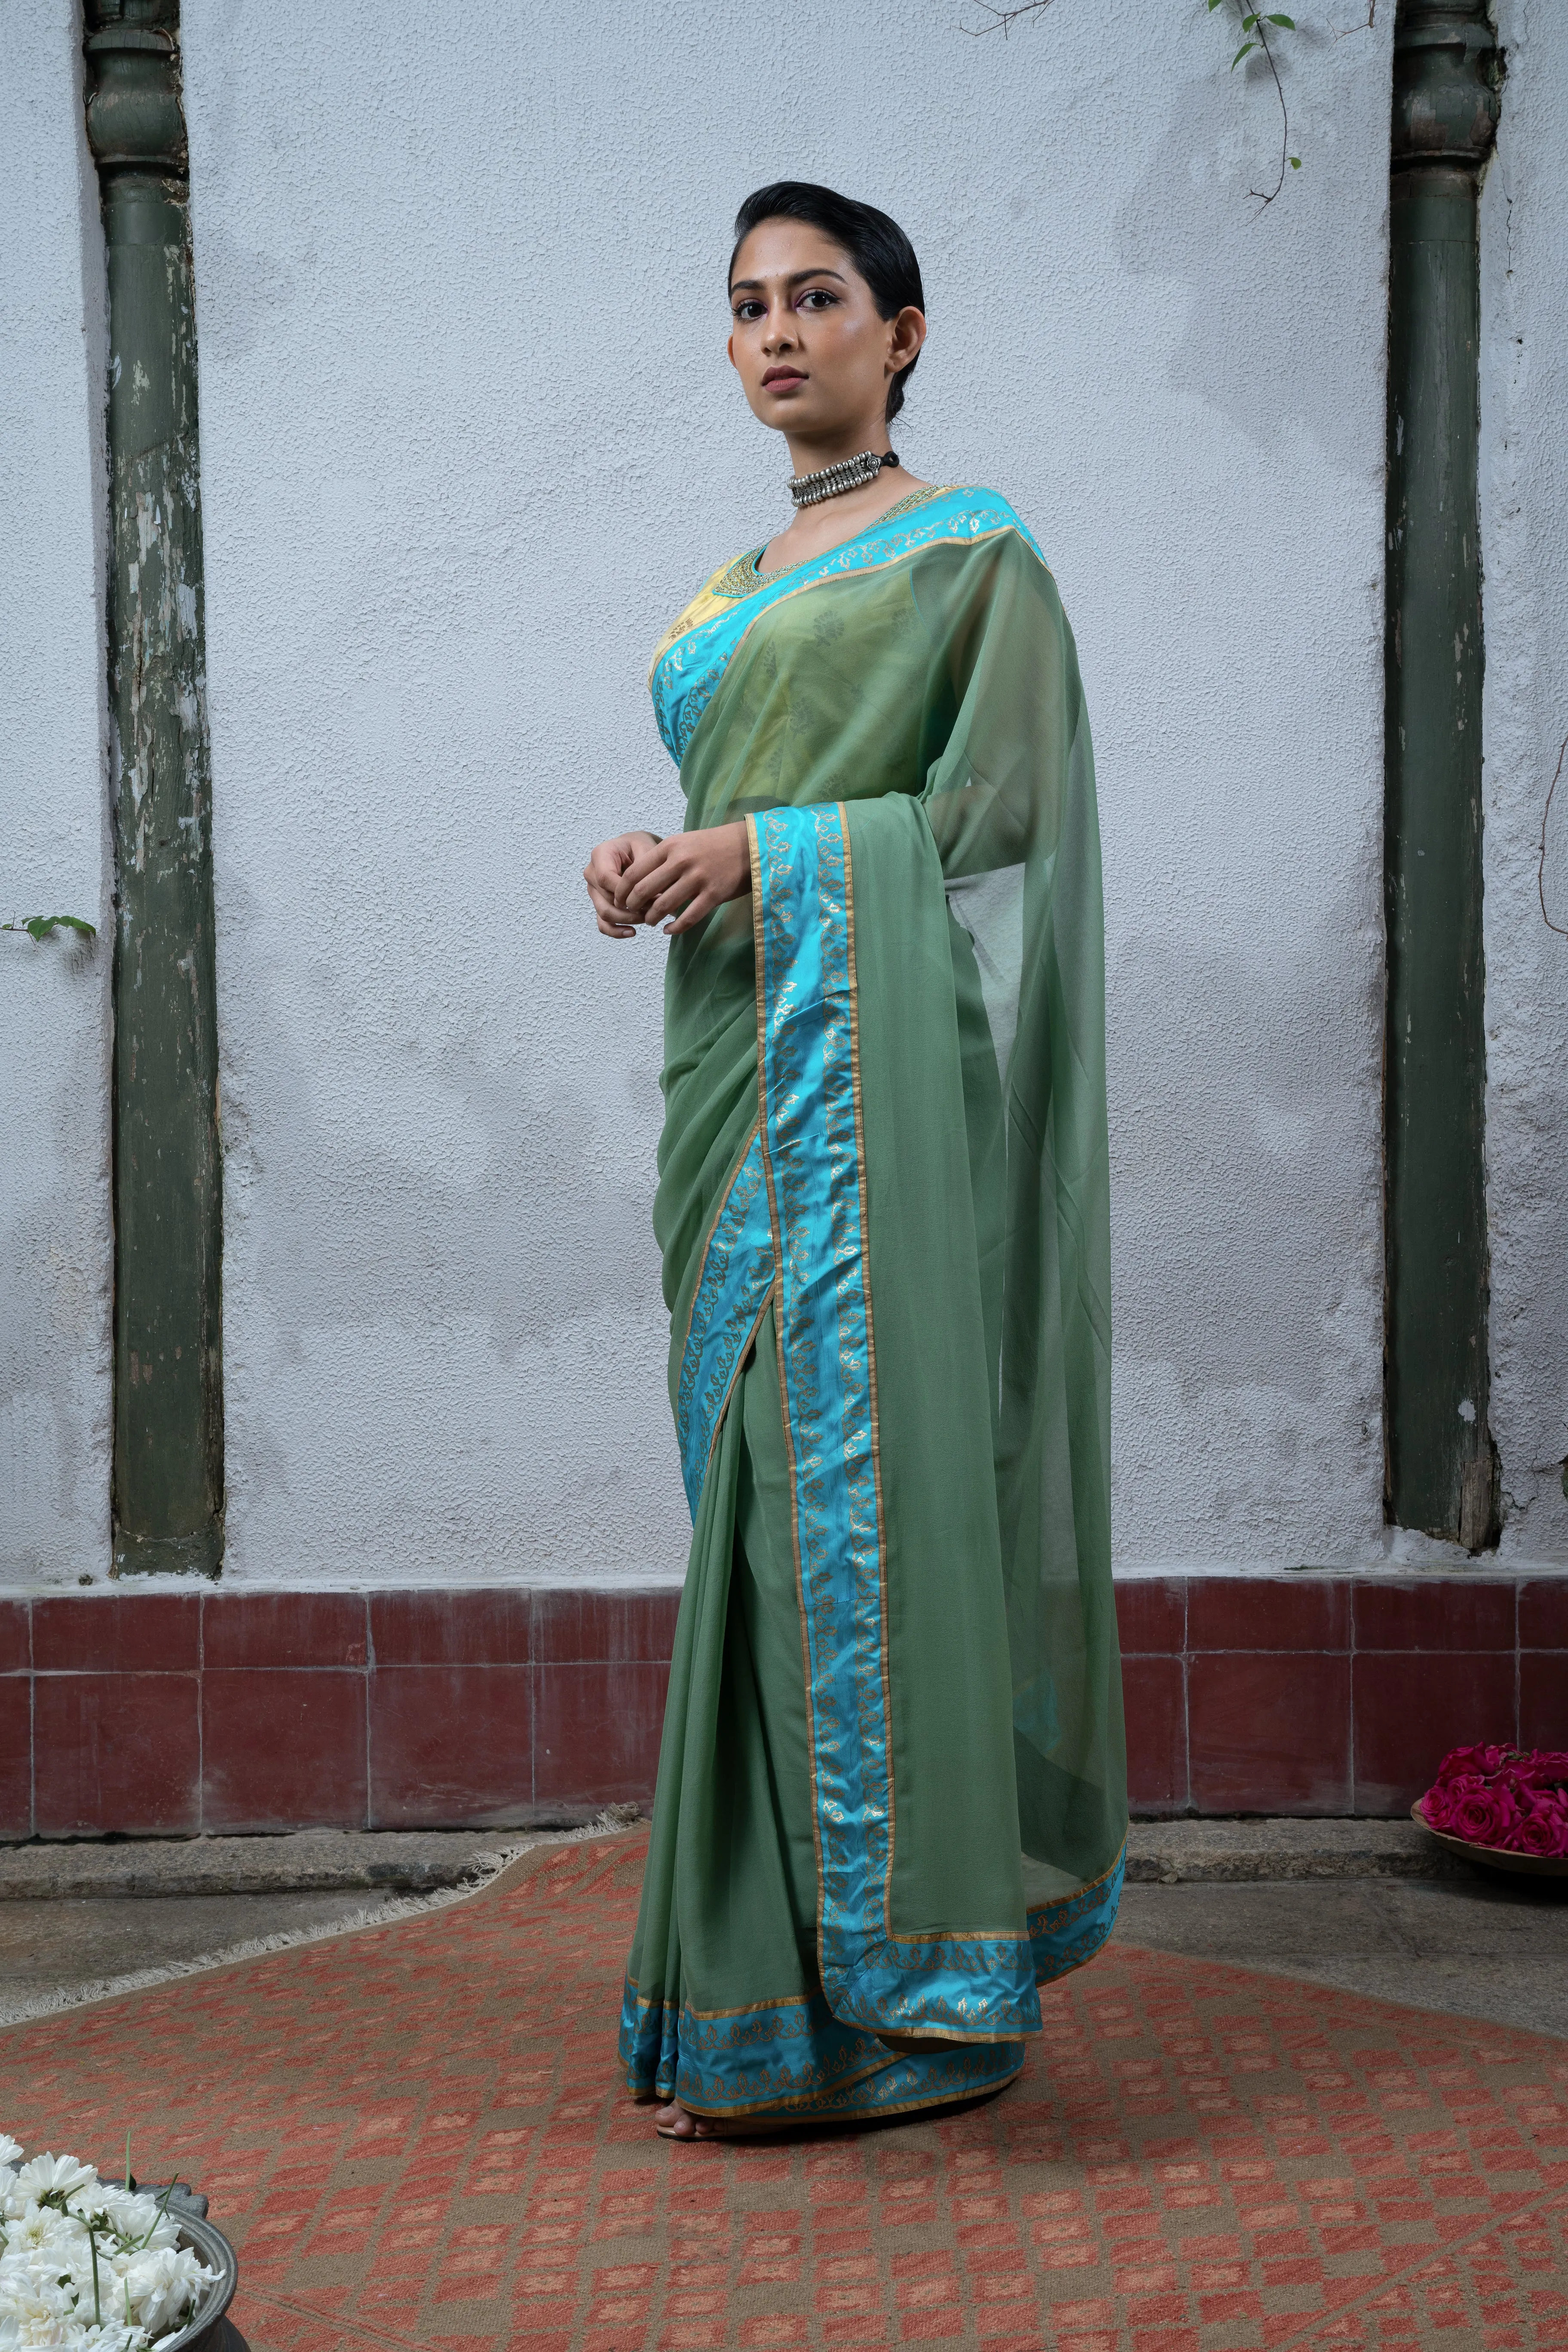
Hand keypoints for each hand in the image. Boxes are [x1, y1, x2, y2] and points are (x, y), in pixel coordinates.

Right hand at [584, 832, 660, 937]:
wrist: (636, 849)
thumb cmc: (641, 846)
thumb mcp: (646, 847)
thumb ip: (646, 866)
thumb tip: (652, 894)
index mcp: (600, 855)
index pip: (605, 878)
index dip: (625, 891)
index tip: (649, 895)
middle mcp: (592, 874)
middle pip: (606, 899)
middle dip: (631, 908)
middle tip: (655, 908)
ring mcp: (594, 891)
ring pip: (604, 914)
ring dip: (628, 919)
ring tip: (648, 918)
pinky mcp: (599, 904)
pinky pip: (602, 924)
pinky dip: (616, 931)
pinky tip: (632, 932)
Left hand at [615, 822, 751, 935]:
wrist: (748, 845)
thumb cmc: (712, 845)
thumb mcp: (683, 842)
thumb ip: (662, 859)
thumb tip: (638, 882)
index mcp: (670, 847)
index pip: (634, 873)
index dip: (622, 890)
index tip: (619, 900)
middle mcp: (681, 862)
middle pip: (644, 891)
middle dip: (633, 906)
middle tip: (632, 912)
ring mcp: (698, 878)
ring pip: (663, 906)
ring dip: (651, 918)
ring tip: (650, 921)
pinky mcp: (713, 894)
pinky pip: (687, 918)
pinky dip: (674, 928)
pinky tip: (668, 930)